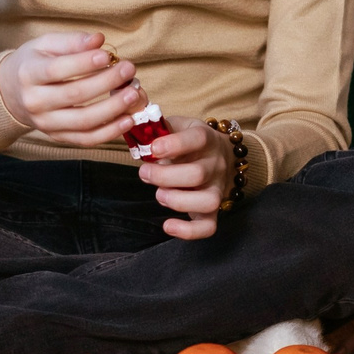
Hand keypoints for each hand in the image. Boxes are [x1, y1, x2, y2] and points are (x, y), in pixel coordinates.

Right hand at [0, 31, 142, 145]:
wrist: (11, 92)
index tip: (108, 55)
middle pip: (74, 95)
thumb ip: (72, 41)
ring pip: (83, 121)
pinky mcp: (57, 136)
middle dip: (106, 83)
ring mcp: (45, 123)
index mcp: (29, 74)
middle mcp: (35, 101)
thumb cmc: (33, 63)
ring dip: (113, 109)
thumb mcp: (45, 44)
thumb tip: (98, 40)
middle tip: (129, 70)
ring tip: (133, 94)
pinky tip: (127, 120)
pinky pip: (86, 139)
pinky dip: (109, 132)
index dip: (84, 63)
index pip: (58, 70)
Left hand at [136, 123, 231, 240]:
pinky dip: (188, 231)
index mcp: (206, 139)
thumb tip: (133, 122)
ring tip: (160, 194)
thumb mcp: (177, 126)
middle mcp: (215, 165)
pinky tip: (168, 225)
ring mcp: (217, 189)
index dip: (174, 144)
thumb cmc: (189, 141)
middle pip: (198, 174)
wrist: (219, 154)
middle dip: (165, 176)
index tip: (152, 149)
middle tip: (144, 173)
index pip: (197, 139)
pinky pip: (209, 227)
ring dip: (178, 201)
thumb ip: (157, 126)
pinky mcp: (214, 211)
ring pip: (209, 201)